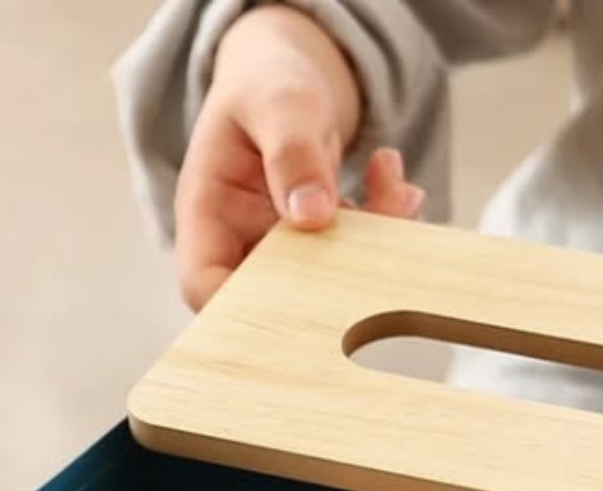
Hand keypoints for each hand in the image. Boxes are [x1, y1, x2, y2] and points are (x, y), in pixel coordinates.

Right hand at [174, 6, 423, 309]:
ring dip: (372, 245)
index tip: (303, 296)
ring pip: (329, 278)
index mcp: (208, 214)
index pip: (205, 286)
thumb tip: (312, 215)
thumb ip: (291, 151)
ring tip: (397, 193)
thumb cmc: (266, 80)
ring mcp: (286, 248)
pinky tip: (390, 173)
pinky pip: (358, 253)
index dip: (241, 308)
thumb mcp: (276, 100)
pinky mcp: (323, 244)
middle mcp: (243, 241)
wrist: (288, 71)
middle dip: (335, 275)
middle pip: (277, 294)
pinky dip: (386, 221)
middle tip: (377, 233)